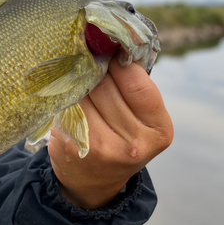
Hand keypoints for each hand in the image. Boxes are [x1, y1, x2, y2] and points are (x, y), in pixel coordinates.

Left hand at [48, 58, 173, 209]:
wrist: (94, 182)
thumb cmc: (122, 139)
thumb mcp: (142, 119)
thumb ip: (134, 87)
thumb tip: (112, 42)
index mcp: (158, 130)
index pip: (137, 84)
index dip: (120, 63)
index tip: (110, 51)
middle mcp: (133, 143)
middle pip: (105, 86)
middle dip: (96, 72)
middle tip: (90, 66)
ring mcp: (101, 147)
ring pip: (82, 94)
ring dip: (78, 85)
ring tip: (80, 87)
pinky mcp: (73, 146)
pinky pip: (65, 107)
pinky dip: (65, 100)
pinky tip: (68, 103)